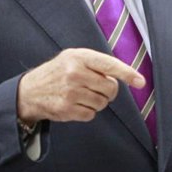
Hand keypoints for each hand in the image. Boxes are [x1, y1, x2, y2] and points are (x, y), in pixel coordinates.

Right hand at [17, 48, 144, 124]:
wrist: (30, 90)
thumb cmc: (58, 72)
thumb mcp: (73, 57)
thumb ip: (96, 63)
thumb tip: (120, 77)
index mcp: (79, 57)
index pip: (109, 65)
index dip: (127, 73)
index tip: (140, 82)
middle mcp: (75, 74)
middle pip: (110, 88)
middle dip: (108, 90)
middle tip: (95, 87)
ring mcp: (71, 93)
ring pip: (103, 103)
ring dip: (97, 101)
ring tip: (82, 94)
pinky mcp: (67, 110)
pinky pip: (91, 114)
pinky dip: (88, 111)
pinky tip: (76, 104)